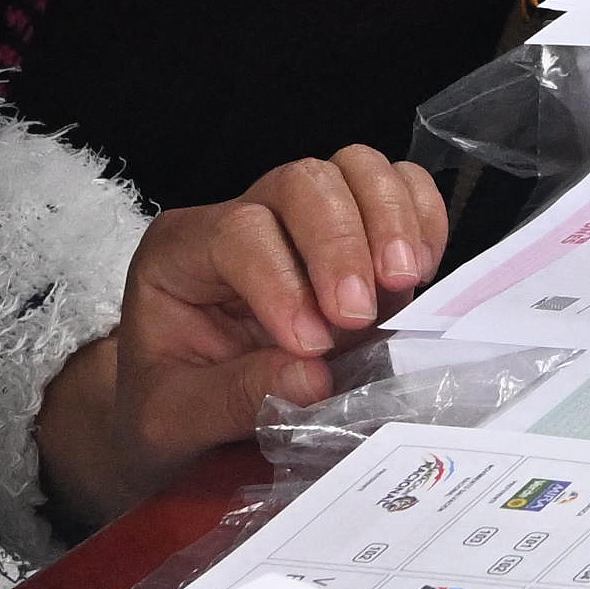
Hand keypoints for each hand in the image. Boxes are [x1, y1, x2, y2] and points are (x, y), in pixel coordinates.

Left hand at [35, 146, 449, 533]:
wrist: (183, 410)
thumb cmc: (168, 406)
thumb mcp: (173, 419)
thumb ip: (234, 397)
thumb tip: (314, 380)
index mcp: (180, 252)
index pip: (239, 232)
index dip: (282, 281)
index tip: (311, 345)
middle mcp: (242, 217)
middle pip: (301, 183)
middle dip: (340, 244)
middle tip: (360, 316)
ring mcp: (302, 219)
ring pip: (353, 169)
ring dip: (390, 219)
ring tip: (402, 283)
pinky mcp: (355, 232)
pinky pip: (398, 188)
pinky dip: (421, 217)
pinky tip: (421, 271)